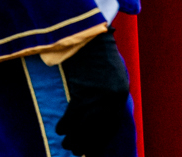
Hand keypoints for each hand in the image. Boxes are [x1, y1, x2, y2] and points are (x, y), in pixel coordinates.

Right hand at [54, 26, 131, 155]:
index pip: (111, 126)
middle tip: (77, 151)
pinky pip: (72, 115)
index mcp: (120, 94)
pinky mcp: (82, 91)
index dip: (101, 140)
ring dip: (74, 138)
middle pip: (97, 129)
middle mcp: (111, 99)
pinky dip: (65, 125)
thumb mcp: (112, 74)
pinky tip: (60, 129)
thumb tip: (100, 117)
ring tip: (67, 144)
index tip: (93, 150)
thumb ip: (109, 96)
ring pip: (84, 126)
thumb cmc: (99, 54)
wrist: (89, 36)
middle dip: (87, 143)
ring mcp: (97, 96)